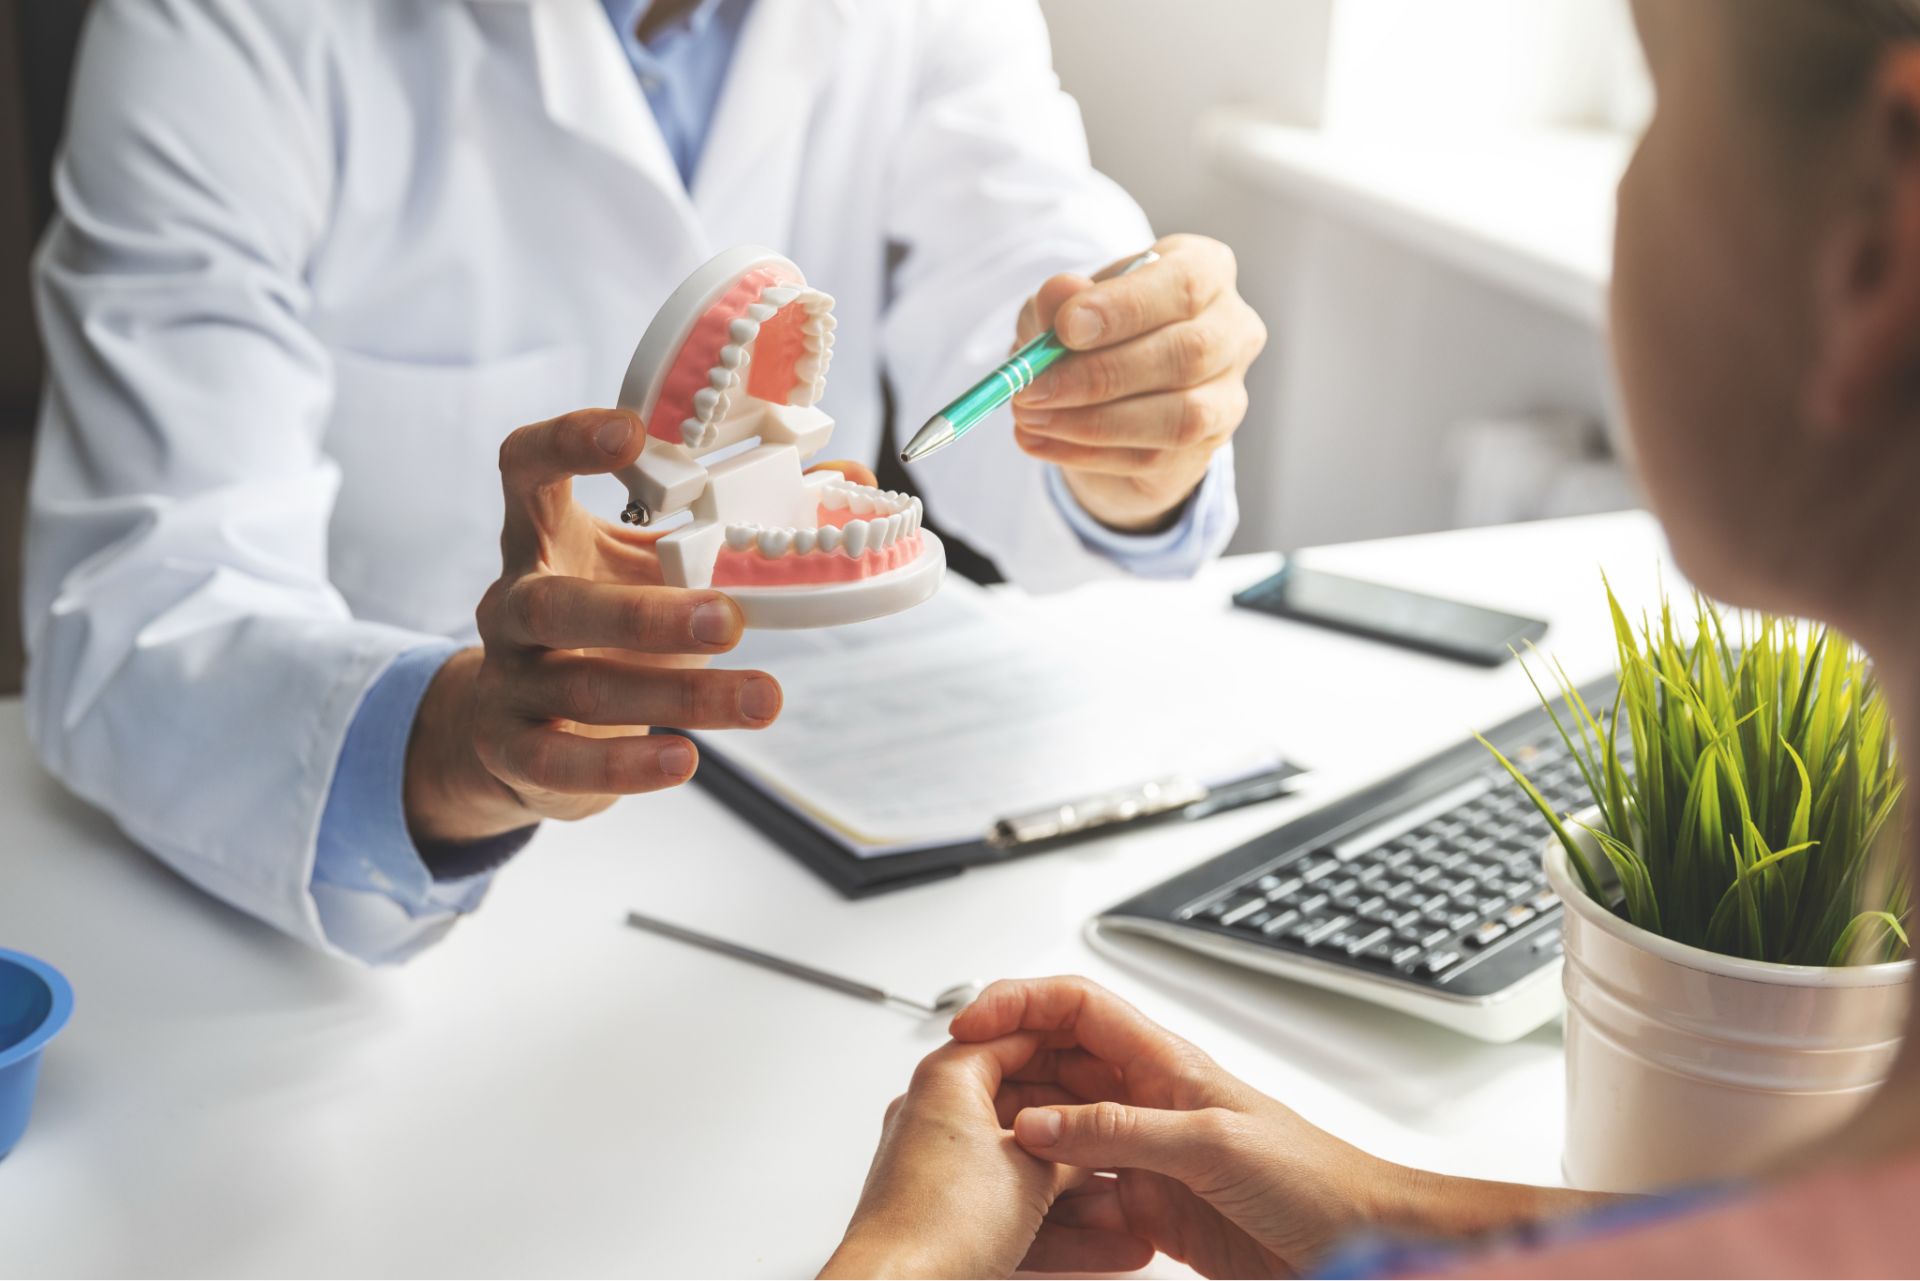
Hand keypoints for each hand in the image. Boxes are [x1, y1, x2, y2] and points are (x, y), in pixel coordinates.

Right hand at [404, 407, 874, 843]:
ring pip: (585, 686)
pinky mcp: (513, 749)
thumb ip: (738, 521)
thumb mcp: (657, 565)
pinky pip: (562, 759)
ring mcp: (508, 678)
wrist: (520, 730)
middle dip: (645, 613)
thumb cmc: (609, 626)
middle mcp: (512, 602)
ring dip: (679, 696)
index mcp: (545, 536)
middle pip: (557, 601)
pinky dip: (626, 766)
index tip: (632, 432)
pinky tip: (685, 761)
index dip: (567, 442)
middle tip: (731, 618)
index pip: (526, 467)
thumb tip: (850, 475)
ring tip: (763, 700)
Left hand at [821, 1035, 1153, 1279]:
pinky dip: (1057, 1226)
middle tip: (1125, 1130)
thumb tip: (1096, 1144)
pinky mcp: (948, 1218)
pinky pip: (1012, 1211)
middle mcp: (937, 1117)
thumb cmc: (940, 1224)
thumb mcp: (1033, 1172)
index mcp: (948, 1081)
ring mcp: (941, 1170)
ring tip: (1128, 1201)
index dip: (1071, 1048)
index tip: (1109, 1059)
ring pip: (1023, 1169)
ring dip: (1078, 1191)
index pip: (1016, 1038)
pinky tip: (1107, 1244)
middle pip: (1026, 1108)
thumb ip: (1073, 1148)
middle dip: (1083, 1131)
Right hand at [956, 977, 1608, 1277]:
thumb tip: (1037, 1124)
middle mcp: (1149, 1100)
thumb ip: (1120, 1132)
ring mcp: (1147, 1155)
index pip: (1076, 1007)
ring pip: (1060, 1138)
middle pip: (1055, 1069)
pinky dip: (1053, 1209)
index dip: (1018, 1002)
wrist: (1361, 1243)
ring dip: (1021, 1149)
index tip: (966, 1025)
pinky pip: (1083, 1199)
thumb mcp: (1210, 1144)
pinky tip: (1030, 1222)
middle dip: (1004, 1079)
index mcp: (1165, 1062)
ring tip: (981, 1167)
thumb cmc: (1316, 1179)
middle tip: (955, 1104)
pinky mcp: (1153, 1210)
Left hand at [1011, 234, 1265, 532]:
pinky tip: (1039, 442)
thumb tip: (1061, 292)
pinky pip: (1153, 456)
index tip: (1065, 328)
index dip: (1124, 308)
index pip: (1184, 284)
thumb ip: (1060, 301)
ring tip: (1029, 417)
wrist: (1109, 393)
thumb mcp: (1064, 308)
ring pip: (1179, 415)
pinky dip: (1086, 453)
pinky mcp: (1208, 445)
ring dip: (1092, 422)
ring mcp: (1228, 392)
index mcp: (1205, 270)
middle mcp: (1232, 329)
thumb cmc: (1093, 332)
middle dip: (1099, 375)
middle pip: (1187, 353)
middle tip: (1032, 387)